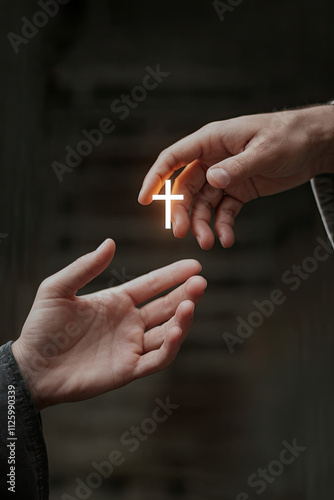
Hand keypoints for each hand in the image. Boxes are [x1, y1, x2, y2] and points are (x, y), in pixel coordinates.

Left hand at [12, 239, 205, 409]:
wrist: (31, 367)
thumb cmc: (41, 328)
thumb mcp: (58, 289)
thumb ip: (85, 267)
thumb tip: (110, 242)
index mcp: (117, 302)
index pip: (153, 285)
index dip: (173, 275)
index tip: (194, 265)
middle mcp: (129, 323)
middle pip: (166, 307)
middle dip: (186, 294)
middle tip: (201, 282)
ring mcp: (131, 346)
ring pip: (167, 332)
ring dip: (182, 320)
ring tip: (191, 304)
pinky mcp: (128, 369)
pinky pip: (157, 358)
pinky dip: (170, 347)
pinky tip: (175, 331)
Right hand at [138, 105, 333, 248]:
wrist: (316, 144)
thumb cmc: (290, 135)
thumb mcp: (266, 150)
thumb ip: (238, 166)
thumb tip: (212, 179)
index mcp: (212, 140)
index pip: (174, 158)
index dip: (155, 177)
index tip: (143, 199)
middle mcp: (213, 159)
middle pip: (186, 188)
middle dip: (183, 212)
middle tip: (183, 234)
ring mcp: (225, 176)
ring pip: (203, 204)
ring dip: (203, 224)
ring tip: (209, 243)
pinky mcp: (239, 191)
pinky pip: (224, 211)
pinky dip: (223, 225)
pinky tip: (227, 239)